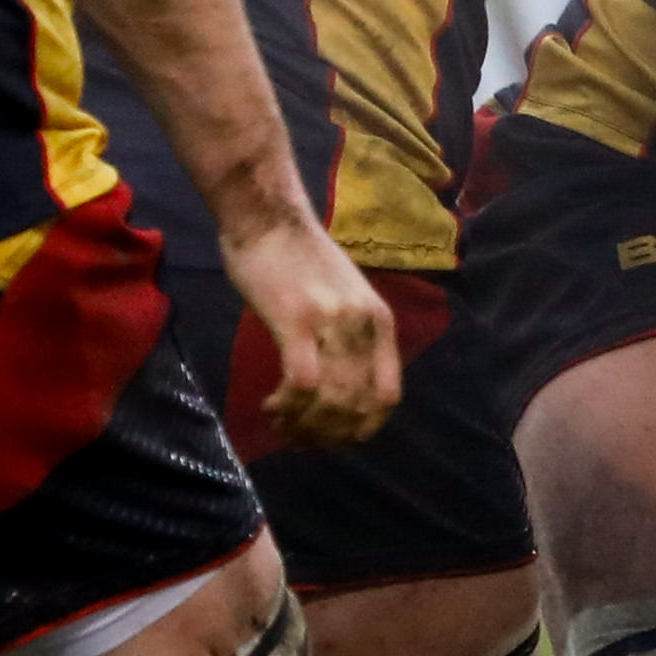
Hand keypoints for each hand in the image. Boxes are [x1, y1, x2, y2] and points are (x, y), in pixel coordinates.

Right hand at [224, 216, 399, 449]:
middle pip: (358, 407)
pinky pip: (303, 384)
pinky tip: (273, 406)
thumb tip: (340, 391)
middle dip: (327, 435)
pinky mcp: (297, 321)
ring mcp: (334, 323)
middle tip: (298, 438)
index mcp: (381, 322)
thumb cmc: (298, 257)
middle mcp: (365, 326)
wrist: (269, 217)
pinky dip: (289, 407)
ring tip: (281, 423)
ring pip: (331, 402)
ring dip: (305, 426)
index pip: (387, 397)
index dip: (360, 429)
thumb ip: (350, 338)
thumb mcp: (345, 299)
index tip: (330, 438)